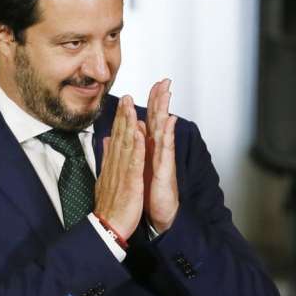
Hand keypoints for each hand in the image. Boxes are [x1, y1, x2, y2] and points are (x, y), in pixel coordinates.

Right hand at [95, 95, 144, 238]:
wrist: (108, 225)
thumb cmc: (109, 205)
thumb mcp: (106, 177)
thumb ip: (107, 157)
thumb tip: (106, 141)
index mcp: (112, 163)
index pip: (116, 137)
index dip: (120, 119)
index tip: (123, 103)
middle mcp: (115, 164)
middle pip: (119, 136)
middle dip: (123, 115)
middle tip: (126, 96)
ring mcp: (122, 172)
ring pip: (126, 144)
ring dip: (128, 125)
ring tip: (131, 107)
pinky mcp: (130, 182)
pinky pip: (134, 162)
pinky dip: (137, 147)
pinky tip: (140, 134)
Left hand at [144, 79, 177, 232]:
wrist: (156, 215)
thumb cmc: (147, 194)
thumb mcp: (136, 168)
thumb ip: (132, 149)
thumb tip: (128, 134)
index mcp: (149, 150)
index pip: (150, 121)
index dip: (152, 103)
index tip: (154, 85)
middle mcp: (158, 151)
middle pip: (160, 120)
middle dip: (161, 100)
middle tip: (164, 80)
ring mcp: (163, 159)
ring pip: (164, 130)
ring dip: (165, 111)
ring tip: (167, 93)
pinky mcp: (165, 169)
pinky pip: (165, 150)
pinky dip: (166, 134)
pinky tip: (168, 121)